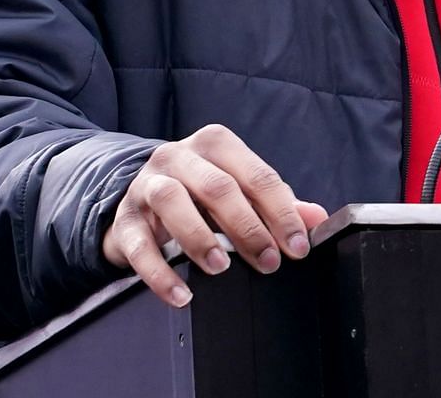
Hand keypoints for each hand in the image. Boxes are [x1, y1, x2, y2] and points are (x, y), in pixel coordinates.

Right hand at [100, 123, 328, 306]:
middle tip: (268, 262)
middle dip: (247, 226)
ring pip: (171, 200)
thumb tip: (316, 219)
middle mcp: (178, 157)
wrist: (136, 199)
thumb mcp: (237, 190)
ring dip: (200, 237)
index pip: (255, 173)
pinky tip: (181, 295)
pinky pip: (138, 244)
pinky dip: (159, 272)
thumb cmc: (198, 194)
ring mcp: (146, 185)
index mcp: (215, 145)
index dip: (280, 211)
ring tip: (221, 267)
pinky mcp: (124, 219)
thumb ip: (275, 202)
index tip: (297, 246)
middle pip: (217, 185)